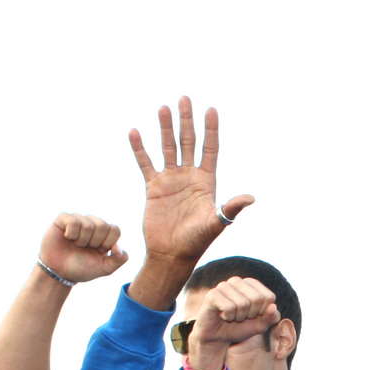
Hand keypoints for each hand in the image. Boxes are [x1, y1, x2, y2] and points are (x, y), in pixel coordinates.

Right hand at [39, 213, 127, 284]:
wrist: (60, 272)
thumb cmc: (82, 269)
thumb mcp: (104, 268)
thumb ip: (119, 260)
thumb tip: (120, 249)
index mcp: (104, 235)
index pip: (115, 229)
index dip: (108, 242)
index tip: (99, 251)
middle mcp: (92, 224)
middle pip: (103, 225)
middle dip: (94, 242)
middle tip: (85, 248)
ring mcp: (78, 220)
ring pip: (88, 224)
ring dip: (82, 240)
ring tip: (76, 245)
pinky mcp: (63, 219)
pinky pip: (73, 221)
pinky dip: (71, 233)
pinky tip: (67, 238)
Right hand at [128, 97, 252, 266]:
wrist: (171, 255)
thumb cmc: (196, 242)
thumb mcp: (215, 224)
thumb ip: (230, 208)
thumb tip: (251, 198)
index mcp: (206, 182)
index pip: (210, 149)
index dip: (210, 130)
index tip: (210, 109)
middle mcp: (189, 177)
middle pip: (188, 142)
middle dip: (187, 121)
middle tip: (184, 98)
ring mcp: (171, 180)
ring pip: (167, 148)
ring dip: (165, 128)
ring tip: (162, 108)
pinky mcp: (153, 188)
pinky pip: (146, 164)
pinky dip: (140, 149)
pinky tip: (135, 132)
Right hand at [189, 276, 280, 369]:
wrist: (217, 338)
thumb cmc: (239, 328)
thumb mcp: (259, 326)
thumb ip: (270, 318)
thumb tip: (274, 307)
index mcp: (251, 284)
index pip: (269, 297)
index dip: (263, 313)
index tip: (252, 316)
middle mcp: (237, 281)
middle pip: (257, 299)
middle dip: (251, 315)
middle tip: (240, 318)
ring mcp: (224, 286)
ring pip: (243, 304)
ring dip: (238, 317)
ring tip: (231, 317)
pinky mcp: (212, 294)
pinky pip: (229, 307)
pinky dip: (228, 317)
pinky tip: (222, 316)